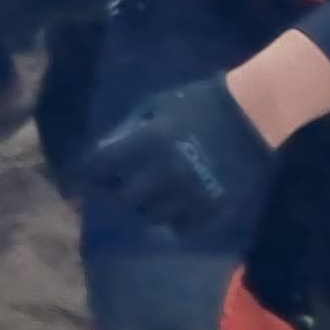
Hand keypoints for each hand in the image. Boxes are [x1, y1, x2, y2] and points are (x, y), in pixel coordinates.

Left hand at [79, 72, 279, 236]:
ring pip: (151, 217)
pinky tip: (175, 208)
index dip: (87, 175)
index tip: (79, 183)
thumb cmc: (199, 102)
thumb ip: (129, 129)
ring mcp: (187, 194)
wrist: (251, 114)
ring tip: (151, 196)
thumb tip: (106, 150)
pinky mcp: (210, 209)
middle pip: (125, 197)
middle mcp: (161, 174)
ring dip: (146, 207)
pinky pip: (182, 227)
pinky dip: (174, 221)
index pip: (101, 167)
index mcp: (145, 143)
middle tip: (122, 186)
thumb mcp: (156, 105)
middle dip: (119, 191)